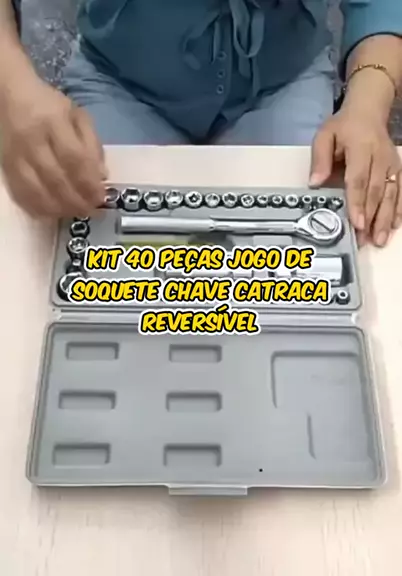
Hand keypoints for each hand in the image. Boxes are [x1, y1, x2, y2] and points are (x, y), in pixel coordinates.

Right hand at [0, 76, 106, 217]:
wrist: (6, 96)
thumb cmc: (48, 105)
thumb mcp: (77, 115)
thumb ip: (92, 144)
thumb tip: (102, 176)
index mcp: (53, 122)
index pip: (74, 158)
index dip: (89, 183)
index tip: (102, 197)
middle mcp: (31, 141)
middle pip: (56, 179)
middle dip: (78, 200)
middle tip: (93, 211)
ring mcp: (15, 157)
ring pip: (37, 192)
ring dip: (60, 209)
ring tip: (77, 213)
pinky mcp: (5, 168)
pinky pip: (20, 195)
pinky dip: (39, 209)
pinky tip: (54, 214)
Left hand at [309, 106, 400, 246]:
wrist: (368, 111)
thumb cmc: (343, 127)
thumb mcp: (325, 136)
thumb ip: (320, 159)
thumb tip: (314, 183)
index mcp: (361, 147)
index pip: (358, 179)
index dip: (358, 202)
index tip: (357, 222)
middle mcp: (381, 157)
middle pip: (376, 191)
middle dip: (371, 218)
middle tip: (364, 240)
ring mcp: (392, 164)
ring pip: (391, 194)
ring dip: (386, 219)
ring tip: (379, 240)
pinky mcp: (398, 169)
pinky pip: (401, 191)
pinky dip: (399, 210)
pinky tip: (395, 226)